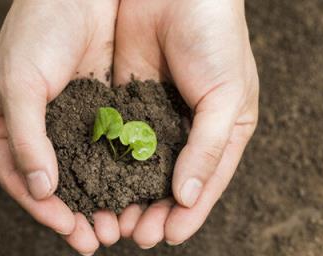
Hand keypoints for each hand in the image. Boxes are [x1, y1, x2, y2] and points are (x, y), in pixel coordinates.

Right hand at [0, 0, 119, 253]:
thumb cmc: (37, 30)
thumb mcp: (20, 84)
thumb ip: (26, 138)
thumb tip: (40, 189)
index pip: (17, 176)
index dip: (42, 207)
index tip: (69, 230)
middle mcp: (26, 127)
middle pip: (48, 181)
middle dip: (72, 212)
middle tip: (97, 240)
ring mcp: (60, 120)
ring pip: (77, 170)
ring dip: (95, 198)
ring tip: (116, 226)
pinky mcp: (91, 110)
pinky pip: (100, 149)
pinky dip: (112, 172)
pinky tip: (129, 192)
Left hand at [112, 0, 258, 247]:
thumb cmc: (217, 39)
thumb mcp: (227, 96)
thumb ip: (208, 147)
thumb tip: (189, 197)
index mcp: (222, 132)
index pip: (204, 183)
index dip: (187, 213)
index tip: (165, 236)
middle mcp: (188, 130)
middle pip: (169, 183)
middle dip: (152, 211)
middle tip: (132, 235)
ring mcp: (155, 117)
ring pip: (139, 168)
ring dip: (127, 195)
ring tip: (111, 220)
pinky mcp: (126, 101)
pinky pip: (117, 140)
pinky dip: (108, 165)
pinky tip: (95, 184)